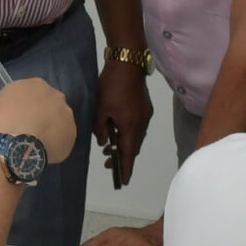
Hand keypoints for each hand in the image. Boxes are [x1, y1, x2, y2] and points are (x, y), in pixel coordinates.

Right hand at [0, 76, 80, 163]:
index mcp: (36, 85)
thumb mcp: (0, 103)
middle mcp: (55, 96)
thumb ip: (14, 103)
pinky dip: (56, 145)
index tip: (25, 116)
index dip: (32, 106)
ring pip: (61, 122)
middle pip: (52, 105)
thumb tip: (17, 112)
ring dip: (52, 130)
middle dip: (45, 116)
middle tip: (33, 129)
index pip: (37, 93)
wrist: (13, 142)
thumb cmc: (0, 121)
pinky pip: (63, 140)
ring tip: (38, 143)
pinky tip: (43, 152)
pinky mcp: (72, 134)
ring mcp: (66, 114)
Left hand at [92, 59, 152, 186]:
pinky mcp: (144, 107)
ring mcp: (145, 115)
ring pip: (136, 136)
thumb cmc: (111, 87)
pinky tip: (117, 129)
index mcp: (131, 127)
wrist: (128, 64)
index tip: (123, 181)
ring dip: (125, 143)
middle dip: (123, 157)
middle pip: (134, 147)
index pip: (129, 154)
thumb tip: (105, 141)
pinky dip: (128, 133)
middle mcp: (141, 124)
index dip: (125, 168)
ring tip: (110, 145)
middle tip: (107, 161)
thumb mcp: (100, 109)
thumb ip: (101, 128)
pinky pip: (137, 127)